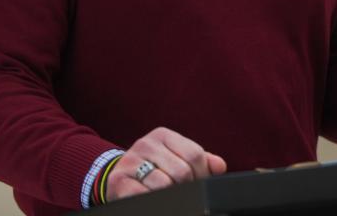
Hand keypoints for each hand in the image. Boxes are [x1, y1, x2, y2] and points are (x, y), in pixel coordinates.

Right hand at [106, 127, 226, 201]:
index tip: (199, 184)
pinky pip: (144, 194)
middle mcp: (145, 144)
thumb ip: (200, 160)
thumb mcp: (175, 157)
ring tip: (170, 197)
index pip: (194, 154)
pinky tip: (153, 198)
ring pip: (164, 184)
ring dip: (171, 196)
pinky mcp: (118, 181)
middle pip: (182, 171)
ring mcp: (130, 161)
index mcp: (163, 135)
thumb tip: (220, 166)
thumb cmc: (154, 168)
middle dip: (188, 187)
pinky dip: (153, 200)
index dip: (202, 174)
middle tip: (186, 194)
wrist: (117, 176)